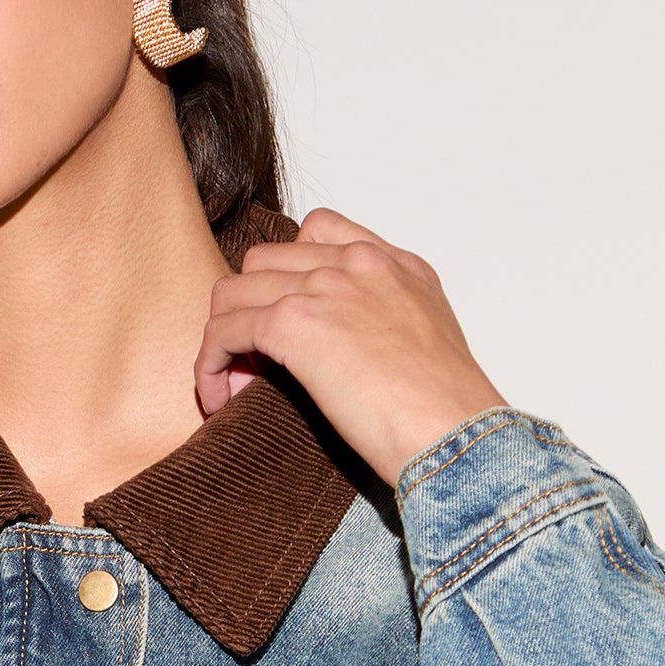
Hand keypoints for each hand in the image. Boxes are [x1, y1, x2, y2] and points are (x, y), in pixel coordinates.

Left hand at [194, 207, 505, 485]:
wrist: (454, 433)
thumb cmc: (446, 414)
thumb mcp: (426, 346)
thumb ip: (383, 327)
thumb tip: (342, 356)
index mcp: (396, 264)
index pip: (317, 232)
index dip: (287, 276)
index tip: (286, 322)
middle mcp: (359, 263)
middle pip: (265, 261)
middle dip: (250, 308)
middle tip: (253, 365)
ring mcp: (325, 287)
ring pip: (235, 291)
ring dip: (224, 338)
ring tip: (234, 386)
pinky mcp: (294, 323)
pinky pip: (224, 331)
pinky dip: (210, 364)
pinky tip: (219, 398)